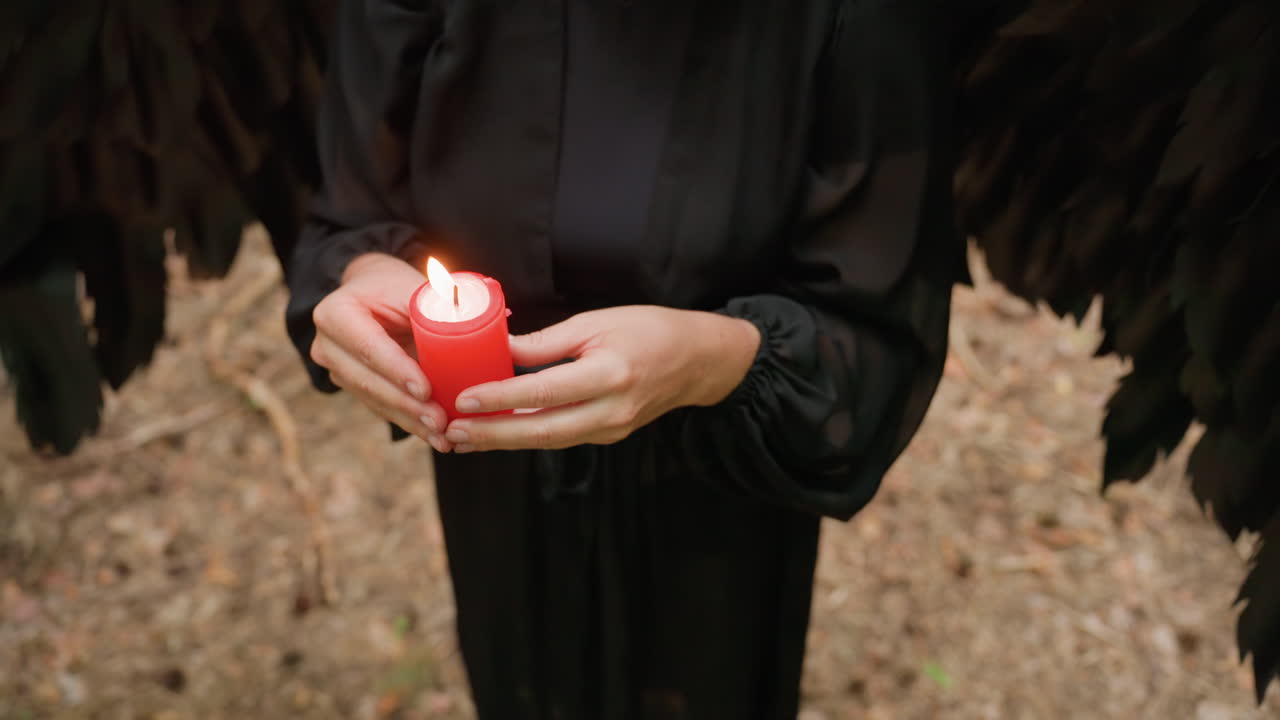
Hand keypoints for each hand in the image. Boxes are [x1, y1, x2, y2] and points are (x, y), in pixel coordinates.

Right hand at [309, 252, 453, 451]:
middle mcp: (329, 346)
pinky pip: (383, 408)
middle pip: (369, 382)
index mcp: (337, 314)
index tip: (425, 390)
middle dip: (407, 406)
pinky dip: (410, 422)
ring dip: (411, 421)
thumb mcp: (410, 287)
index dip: (397, 371)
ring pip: (376, 401)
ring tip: (443, 436)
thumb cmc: (394, 287)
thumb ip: (440, 305)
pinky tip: (435, 436)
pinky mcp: (354, 387)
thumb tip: (502, 319)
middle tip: (440, 421)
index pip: (368, 347)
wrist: (371, 294)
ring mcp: (338, 370)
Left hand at [442, 305, 759, 451]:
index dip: (500, 398)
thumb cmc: (648, 330)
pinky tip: (499, 431)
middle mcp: (611, 410)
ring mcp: (612, 429)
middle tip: (452, 432)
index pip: (543, 392)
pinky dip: (527, 436)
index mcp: (609, 374)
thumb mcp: (597, 322)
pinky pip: (561, 438)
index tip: (464, 399)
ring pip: (548, 441)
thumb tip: (500, 350)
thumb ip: (547, 341)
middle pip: (541, 431)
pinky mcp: (609, 436)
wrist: (697, 361)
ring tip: (464, 437)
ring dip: (504, 441)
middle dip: (491, 435)